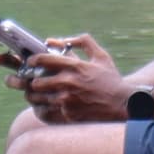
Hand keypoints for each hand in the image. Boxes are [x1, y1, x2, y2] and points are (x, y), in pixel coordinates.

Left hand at [8, 35, 129, 124]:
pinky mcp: (67, 113)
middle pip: (36, 81)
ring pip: (39, 98)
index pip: (44, 60)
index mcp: (75, 66)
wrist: (122, 105)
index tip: (31, 62)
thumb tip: (62, 40)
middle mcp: (69, 82)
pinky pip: (47, 111)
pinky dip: (45, 108)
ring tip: (38, 94)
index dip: (33, 60)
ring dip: (36, 95)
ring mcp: (67, 99)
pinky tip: (49, 106)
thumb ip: (84, 42)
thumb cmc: (111, 80)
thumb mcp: (101, 56)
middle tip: (35, 80)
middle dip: (33, 80)